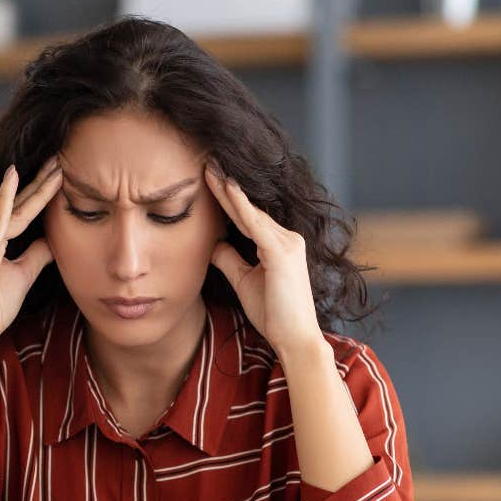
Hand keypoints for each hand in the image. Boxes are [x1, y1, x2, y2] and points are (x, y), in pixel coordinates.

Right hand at [0, 156, 62, 356]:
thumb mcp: (21, 276)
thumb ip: (35, 255)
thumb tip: (53, 239)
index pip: (17, 211)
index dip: (38, 193)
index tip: (57, 174)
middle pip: (15, 204)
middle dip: (39, 181)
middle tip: (60, 158)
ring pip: (13, 210)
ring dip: (36, 187)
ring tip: (56, 165)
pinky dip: (8, 197)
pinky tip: (15, 176)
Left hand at [204, 162, 323, 355]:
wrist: (294, 338)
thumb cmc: (273, 314)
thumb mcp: (244, 281)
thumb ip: (230, 260)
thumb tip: (213, 243)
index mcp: (278, 245)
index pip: (246, 216)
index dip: (226, 198)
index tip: (207, 179)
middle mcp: (287, 239)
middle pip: (248, 209)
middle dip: (225, 186)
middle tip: (206, 162)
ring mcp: (287, 244)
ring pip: (251, 212)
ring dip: (228, 189)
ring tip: (209, 168)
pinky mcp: (282, 254)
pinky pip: (257, 225)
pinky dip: (242, 206)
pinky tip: (227, 188)